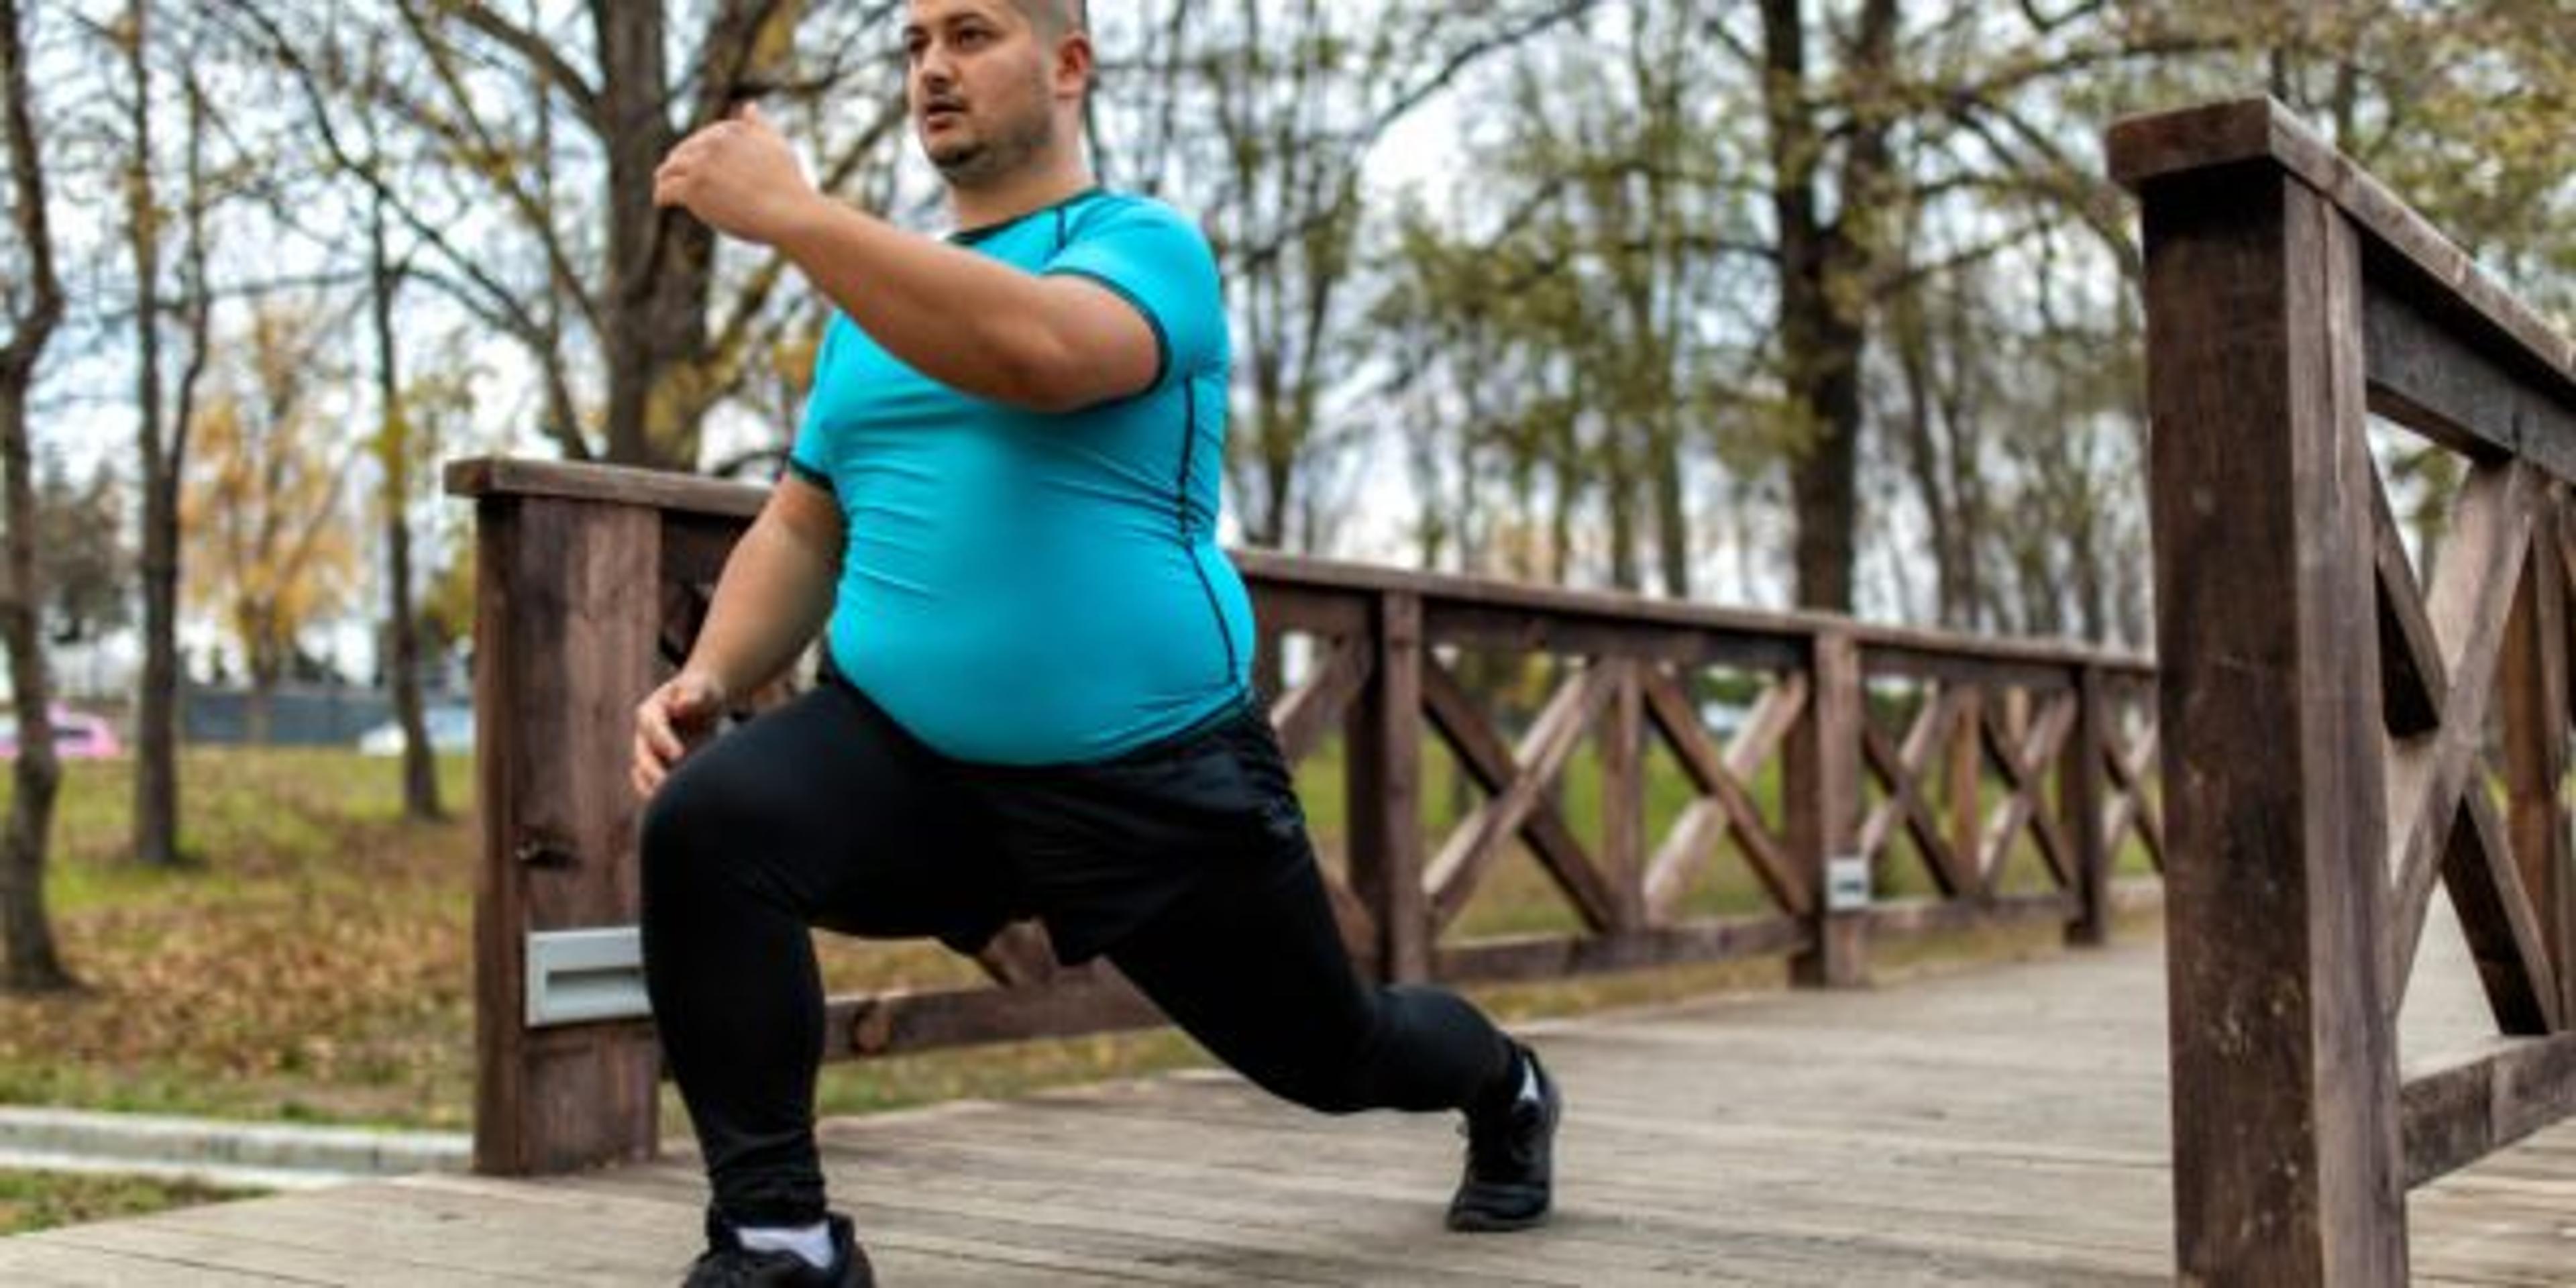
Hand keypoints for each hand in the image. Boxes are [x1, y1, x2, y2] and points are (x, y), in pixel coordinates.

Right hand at [632, 670, 729, 798]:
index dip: (663, 740)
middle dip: (654, 772)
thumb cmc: (703, 692)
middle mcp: (645, 736)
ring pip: (644, 776)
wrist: (703, 704)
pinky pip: (653, 786)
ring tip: (672, 807)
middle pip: (643, 756)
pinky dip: (661, 798)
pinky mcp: (659, 768)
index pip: (652, 726)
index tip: (679, 755)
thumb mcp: (702, 687)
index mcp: (650, 711)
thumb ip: (694, 695)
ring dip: (655, 790)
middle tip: (669, 787)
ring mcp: (650, 754)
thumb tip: (681, 705)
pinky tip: (676, 811)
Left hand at [651, 103, 816, 245]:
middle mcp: (713, 143)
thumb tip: (750, 105)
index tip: (694, 160)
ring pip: (670, 169)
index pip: (705, 137)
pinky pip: (666, 190)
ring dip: (664, 177)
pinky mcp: (692, 188)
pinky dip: (661, 195)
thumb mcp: (776, 145)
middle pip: (684, 151)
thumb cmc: (787, 184)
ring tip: (662, 186)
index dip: (697, 149)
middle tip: (670, 174)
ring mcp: (701, 165)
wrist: (788, 211)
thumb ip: (759, 125)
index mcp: (731, 131)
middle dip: (677, 162)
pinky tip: (660, 202)